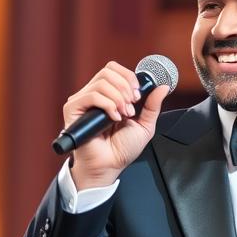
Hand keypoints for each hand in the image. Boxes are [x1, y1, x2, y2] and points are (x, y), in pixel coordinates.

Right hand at [64, 61, 169, 189]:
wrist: (110, 166)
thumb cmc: (122, 149)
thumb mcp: (144, 124)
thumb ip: (153, 105)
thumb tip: (163, 87)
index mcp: (108, 95)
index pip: (114, 70)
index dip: (128, 77)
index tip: (138, 95)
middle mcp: (94, 95)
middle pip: (108, 71)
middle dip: (125, 87)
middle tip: (132, 107)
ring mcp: (82, 101)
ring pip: (101, 82)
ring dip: (119, 98)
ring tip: (124, 115)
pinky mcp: (73, 109)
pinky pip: (91, 95)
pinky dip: (108, 104)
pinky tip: (114, 118)